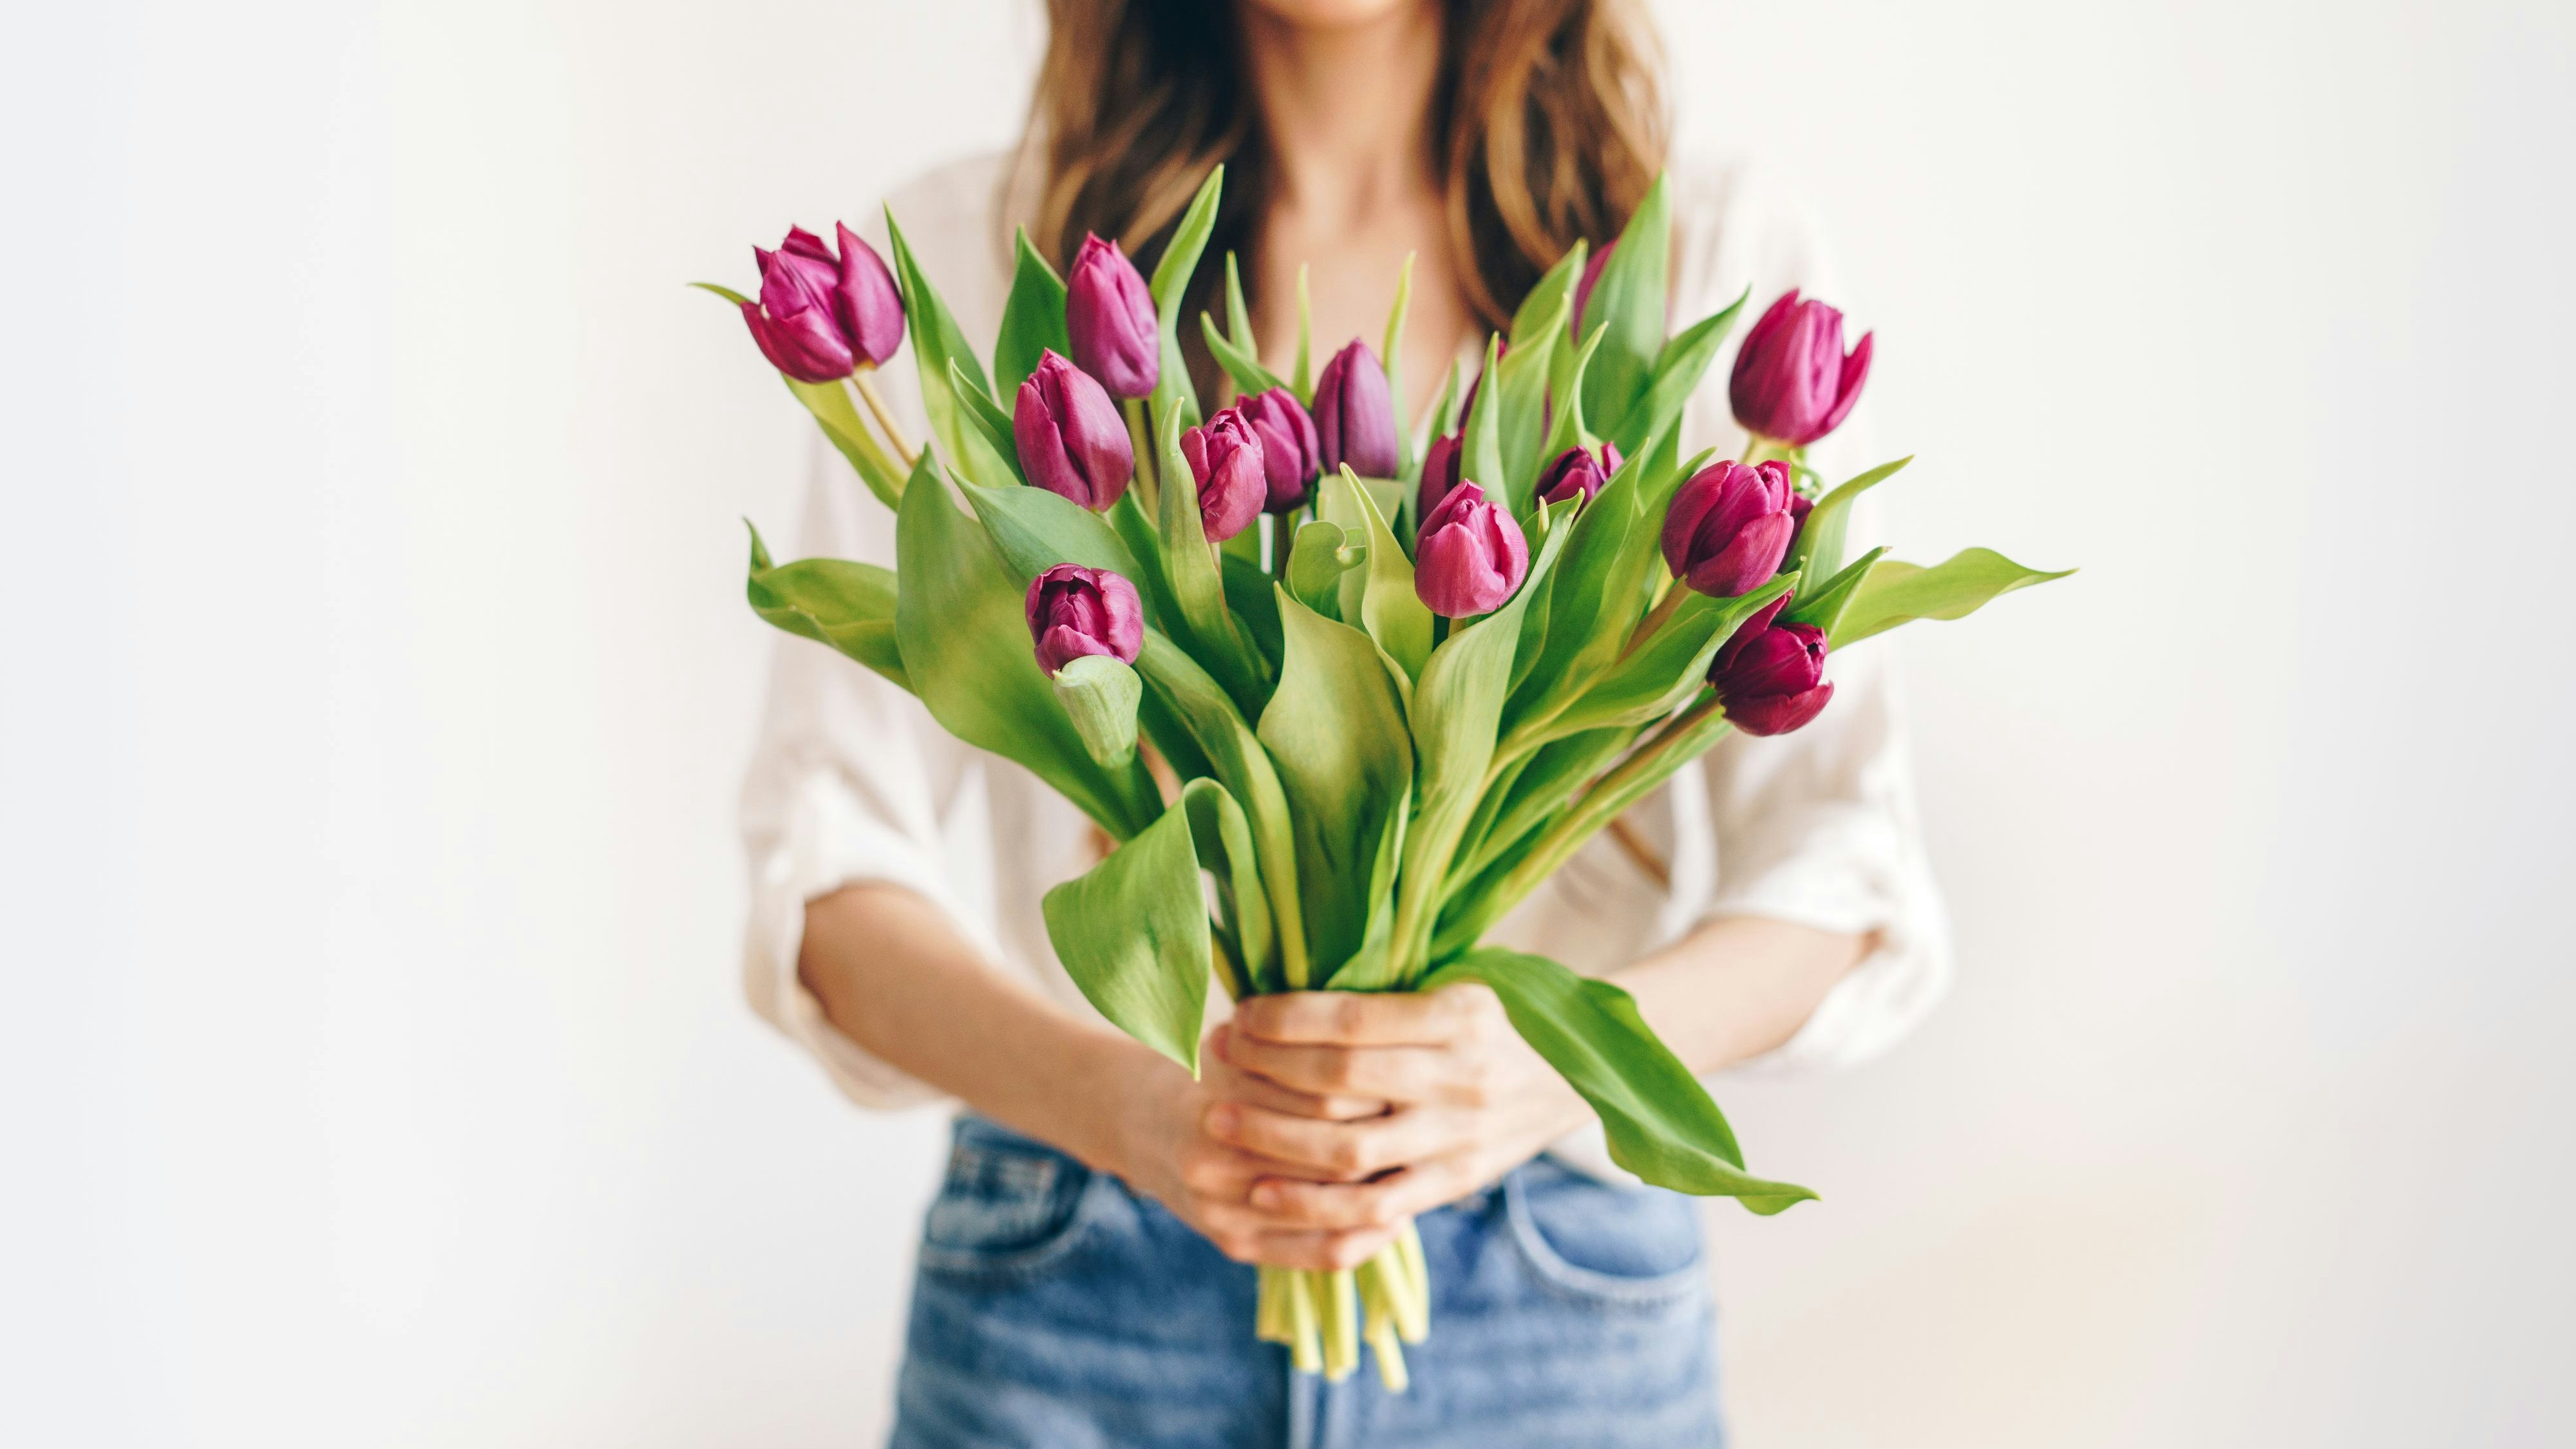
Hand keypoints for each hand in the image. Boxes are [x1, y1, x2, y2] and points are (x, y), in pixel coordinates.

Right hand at [1103, 1028, 1409, 1270]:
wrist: (1140, 1124)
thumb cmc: (1208, 1068)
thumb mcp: (1239, 1039)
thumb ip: (1292, 1041)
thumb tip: (1381, 1033)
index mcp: (1216, 1098)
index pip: (1323, 1095)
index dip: (1376, 1085)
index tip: (1411, 1071)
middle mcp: (1213, 1162)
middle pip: (1330, 1153)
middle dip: (1385, 1135)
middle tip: (1430, 1119)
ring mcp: (1221, 1211)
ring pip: (1330, 1209)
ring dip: (1383, 1188)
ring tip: (1421, 1164)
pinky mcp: (1235, 1245)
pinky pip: (1320, 1253)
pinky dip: (1367, 1236)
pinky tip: (1396, 1212)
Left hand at [1206, 984, 1591, 1232]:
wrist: (1574, 1076)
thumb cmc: (1493, 1015)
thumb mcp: (1457, 979)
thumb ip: (1387, 985)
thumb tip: (1289, 960)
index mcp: (1463, 1013)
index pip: (1354, 1020)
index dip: (1284, 1020)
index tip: (1240, 1014)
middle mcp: (1464, 1077)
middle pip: (1342, 1081)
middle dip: (1265, 1071)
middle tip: (1214, 1060)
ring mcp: (1459, 1137)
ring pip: (1349, 1151)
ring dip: (1273, 1140)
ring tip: (1219, 1122)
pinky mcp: (1453, 1183)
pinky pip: (1375, 1208)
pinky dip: (1314, 1205)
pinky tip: (1263, 1194)